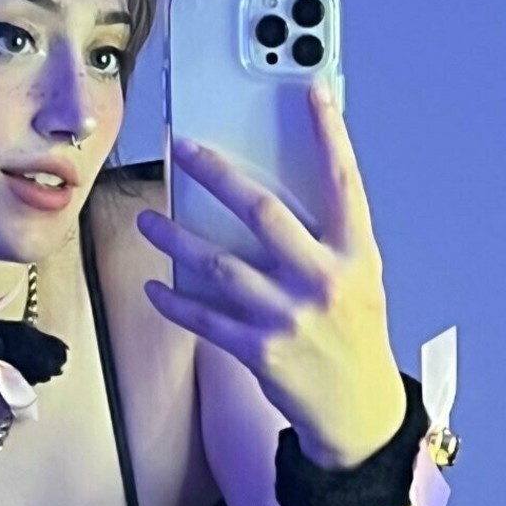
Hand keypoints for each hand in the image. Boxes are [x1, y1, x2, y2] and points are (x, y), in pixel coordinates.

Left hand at [136, 81, 406, 469]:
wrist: (359, 414)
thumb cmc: (354, 336)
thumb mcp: (358, 281)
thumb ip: (323, 240)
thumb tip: (266, 196)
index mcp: (355, 256)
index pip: (343, 183)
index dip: (330, 134)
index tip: (312, 91)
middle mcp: (325, 281)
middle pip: (263, 212)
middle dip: (217, 174)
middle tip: (184, 148)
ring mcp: (291, 317)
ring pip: (218, 264)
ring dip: (175, 239)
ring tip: (146, 221)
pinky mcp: (260, 352)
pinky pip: (205, 319)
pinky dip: (175, 302)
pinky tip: (155, 287)